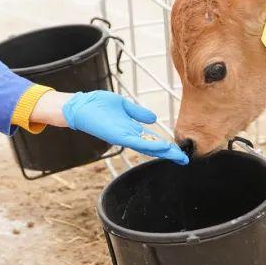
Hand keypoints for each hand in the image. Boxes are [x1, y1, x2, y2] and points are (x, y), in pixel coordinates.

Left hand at [61, 91, 188, 164]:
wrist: (82, 106)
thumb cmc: (99, 105)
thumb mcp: (124, 106)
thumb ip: (138, 113)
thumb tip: (154, 119)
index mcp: (131, 129)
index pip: (152, 140)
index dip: (166, 146)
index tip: (179, 151)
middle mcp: (129, 136)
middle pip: (152, 147)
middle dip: (168, 153)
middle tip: (184, 159)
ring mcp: (123, 137)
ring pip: (146, 147)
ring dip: (161, 151)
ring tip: (175, 154)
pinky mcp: (117, 136)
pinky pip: (135, 142)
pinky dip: (149, 145)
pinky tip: (160, 146)